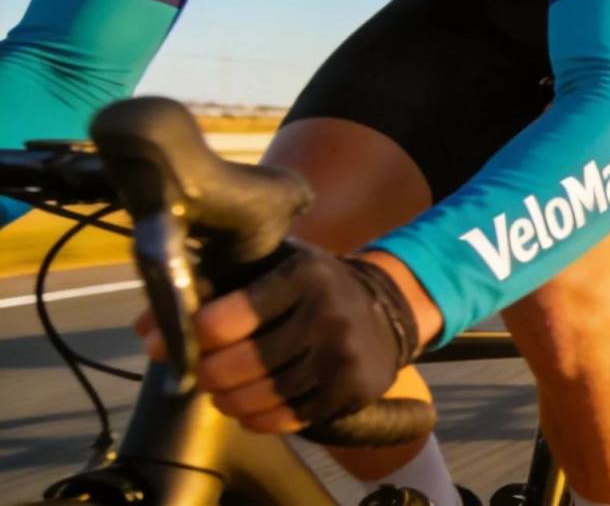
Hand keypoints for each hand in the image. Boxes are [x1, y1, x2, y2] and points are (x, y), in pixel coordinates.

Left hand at [135, 243, 417, 432]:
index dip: (193, 334)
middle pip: (244, 362)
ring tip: (220, 394)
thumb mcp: (271, 268)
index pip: (231, 315)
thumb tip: (146, 328)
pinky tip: (247, 411)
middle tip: (200, 374)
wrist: (385, 311)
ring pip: (264, 394)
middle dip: (209, 374)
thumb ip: (210, 288)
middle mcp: (328, 314)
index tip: (175, 341)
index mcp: (303, 275)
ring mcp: (343, 355)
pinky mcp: (351, 389)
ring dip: (229, 401)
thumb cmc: (310, 288)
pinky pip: (290, 417)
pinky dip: (258, 419)